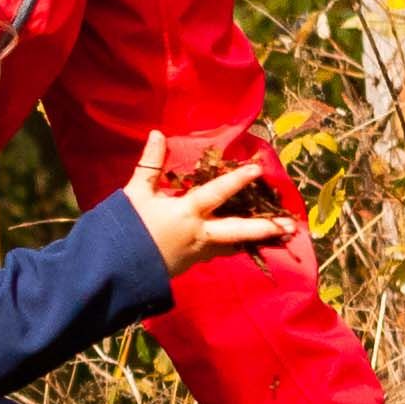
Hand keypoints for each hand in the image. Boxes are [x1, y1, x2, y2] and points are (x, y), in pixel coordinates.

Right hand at [117, 128, 290, 273]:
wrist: (114, 269)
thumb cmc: (125, 228)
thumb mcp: (135, 193)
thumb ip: (150, 164)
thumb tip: (158, 134)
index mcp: (185, 212)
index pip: (216, 193)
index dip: (237, 179)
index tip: (258, 169)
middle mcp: (198, 233)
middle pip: (238, 231)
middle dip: (265, 228)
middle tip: (290, 227)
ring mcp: (197, 252)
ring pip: (232, 244)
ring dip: (254, 239)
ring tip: (276, 236)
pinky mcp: (191, 264)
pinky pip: (218, 252)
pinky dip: (231, 246)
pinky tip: (239, 244)